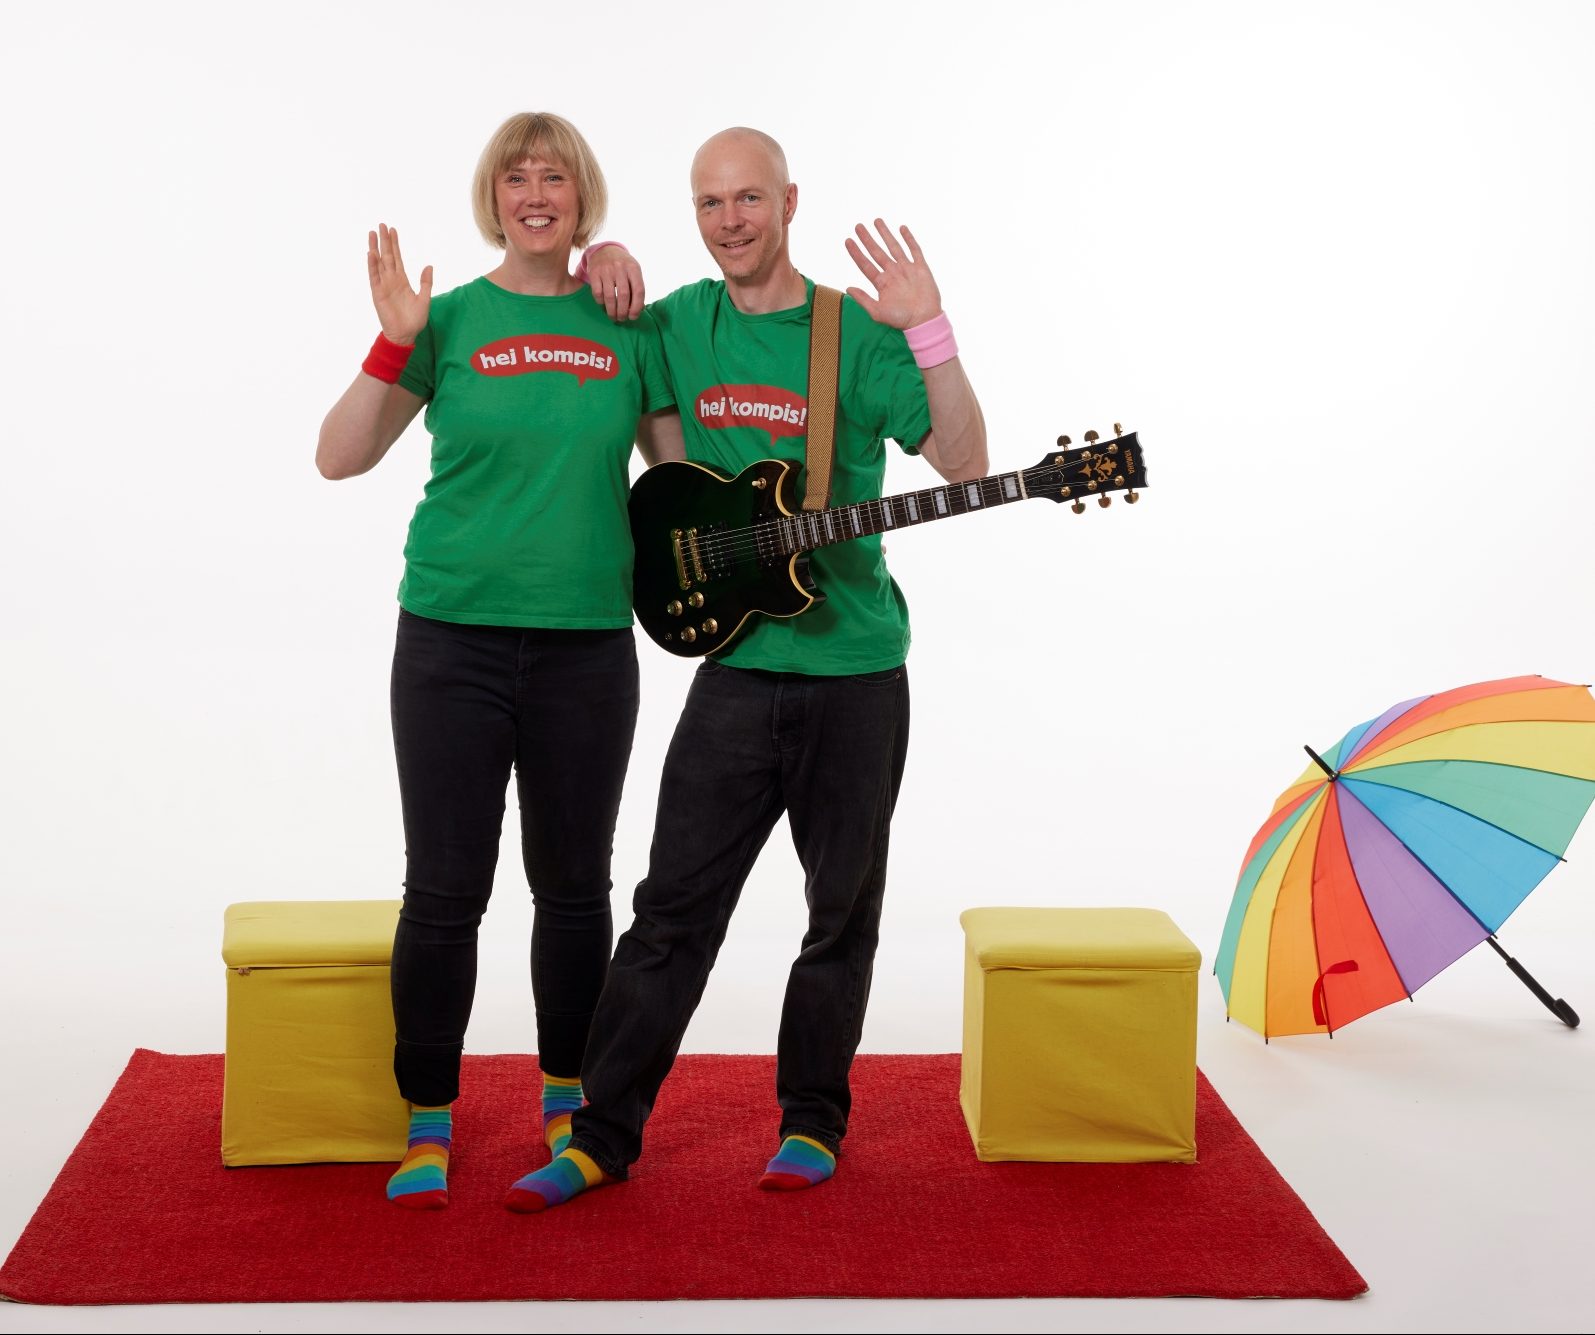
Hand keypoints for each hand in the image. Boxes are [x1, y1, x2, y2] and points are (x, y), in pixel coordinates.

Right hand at [367, 223, 432, 344]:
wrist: (405, 335)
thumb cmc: (414, 320)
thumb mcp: (425, 299)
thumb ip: (426, 282)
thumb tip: (429, 266)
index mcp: (402, 280)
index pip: (397, 258)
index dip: (395, 244)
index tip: (393, 230)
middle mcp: (391, 280)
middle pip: (387, 256)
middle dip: (384, 241)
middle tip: (381, 225)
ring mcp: (383, 285)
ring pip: (378, 262)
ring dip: (375, 248)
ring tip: (372, 233)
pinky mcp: (378, 293)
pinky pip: (374, 276)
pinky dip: (372, 265)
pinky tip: (371, 253)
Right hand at [586, 243, 644, 320]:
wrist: (605, 250)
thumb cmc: (623, 267)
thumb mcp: (633, 272)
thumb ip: (637, 288)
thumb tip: (639, 310)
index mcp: (634, 268)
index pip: (639, 290)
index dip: (637, 307)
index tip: (633, 317)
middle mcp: (620, 268)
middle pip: (624, 295)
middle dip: (623, 312)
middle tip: (622, 319)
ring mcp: (606, 270)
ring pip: (609, 296)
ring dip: (612, 311)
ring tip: (613, 317)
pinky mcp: (594, 273)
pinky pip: (597, 293)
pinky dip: (601, 303)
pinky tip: (604, 306)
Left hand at [844, 219, 941, 329]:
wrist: (924, 320)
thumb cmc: (901, 319)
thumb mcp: (877, 312)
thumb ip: (863, 299)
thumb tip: (847, 288)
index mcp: (882, 283)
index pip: (865, 264)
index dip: (856, 253)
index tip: (848, 241)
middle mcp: (893, 273)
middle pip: (877, 252)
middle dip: (867, 239)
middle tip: (858, 226)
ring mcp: (906, 269)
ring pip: (893, 247)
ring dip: (885, 234)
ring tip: (876, 221)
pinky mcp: (920, 268)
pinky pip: (914, 250)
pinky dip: (909, 239)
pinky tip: (902, 228)